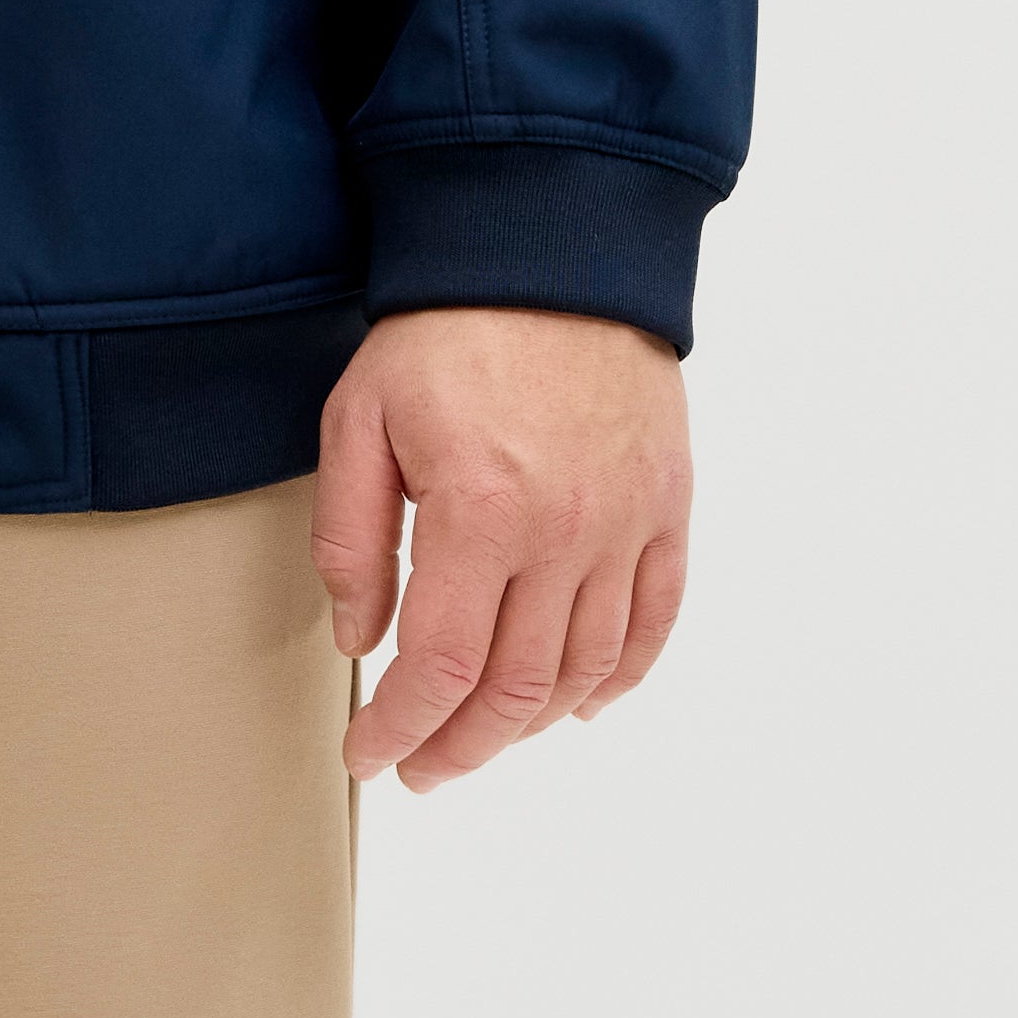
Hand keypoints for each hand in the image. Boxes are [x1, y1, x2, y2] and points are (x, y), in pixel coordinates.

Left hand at [313, 306, 693, 794]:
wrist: (552, 252)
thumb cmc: (447, 331)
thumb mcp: (359, 421)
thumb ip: (351, 537)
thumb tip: (357, 636)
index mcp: (479, 513)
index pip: (437, 668)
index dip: (397, 730)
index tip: (368, 754)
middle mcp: (564, 533)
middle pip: (513, 692)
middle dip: (457, 747)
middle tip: (419, 766)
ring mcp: (626, 525)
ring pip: (584, 672)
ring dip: (528, 726)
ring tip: (481, 737)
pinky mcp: (666, 508)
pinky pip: (653, 621)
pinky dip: (617, 679)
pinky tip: (576, 704)